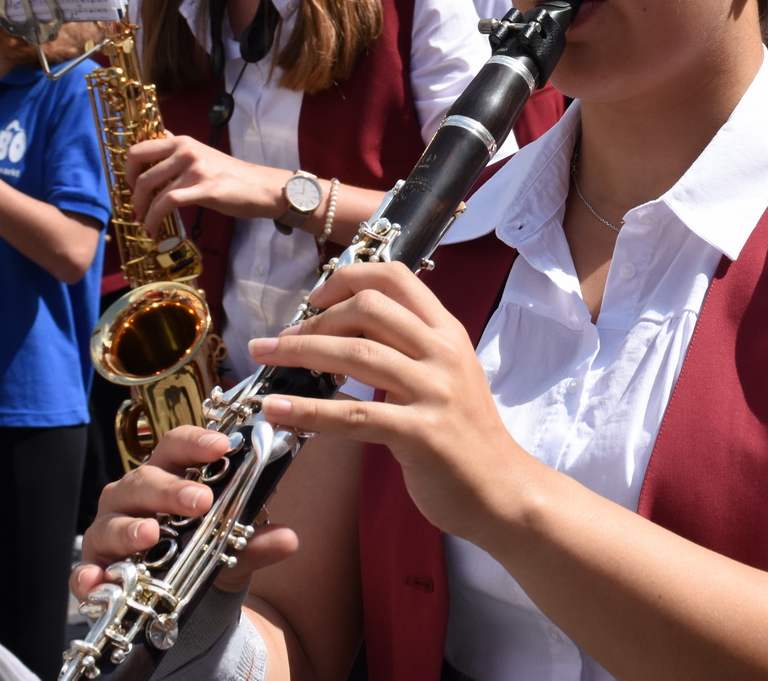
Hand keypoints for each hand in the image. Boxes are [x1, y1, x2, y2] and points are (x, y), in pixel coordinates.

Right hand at [73, 427, 298, 600]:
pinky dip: (89, 576)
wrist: (181, 590)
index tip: (221, 446)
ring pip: (111, 522)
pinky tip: (98, 584)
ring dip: (130, 528)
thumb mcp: (234, 545)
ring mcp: (110, 529)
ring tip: (150, 535)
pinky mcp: (94, 566)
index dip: (196, 442)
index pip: (177, 445)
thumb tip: (289, 538)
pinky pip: (85, 571)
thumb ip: (257, 540)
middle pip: (144, 481)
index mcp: (169, 475)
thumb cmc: (203, 547)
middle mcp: (133, 495)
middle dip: (170, 490)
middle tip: (200, 501)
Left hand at [126, 135, 289, 236]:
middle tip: (136, 208)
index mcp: (182, 142)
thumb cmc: (232, 175)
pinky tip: (154, 230)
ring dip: (144, 212)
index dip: (127, 171)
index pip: (138, 149)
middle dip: (133, 195)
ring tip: (146, 223)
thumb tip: (158, 141)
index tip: (131, 186)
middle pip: (140, 173)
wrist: (262, 187)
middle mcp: (186, 151)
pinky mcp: (204, 190)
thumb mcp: (202, 154)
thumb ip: (179, 149)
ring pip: (153, 191)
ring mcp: (195, 170)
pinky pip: (168, 204)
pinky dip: (155, 219)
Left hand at [248, 262, 533, 544]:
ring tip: (264, 357)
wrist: (502, 490)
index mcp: (448, 333)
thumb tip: (344, 335)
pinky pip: (354, 415)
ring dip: (300, 352)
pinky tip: (277, 409)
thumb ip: (408, 351)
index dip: (348, 279)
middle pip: (370, 308)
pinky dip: (308, 410)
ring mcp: (434, 392)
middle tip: (283, 339)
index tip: (315, 299)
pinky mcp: (421, 433)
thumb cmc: (465, 436)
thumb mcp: (446, 377)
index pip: (396, 277)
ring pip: (356, 355)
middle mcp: (443, 353)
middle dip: (316, 318)